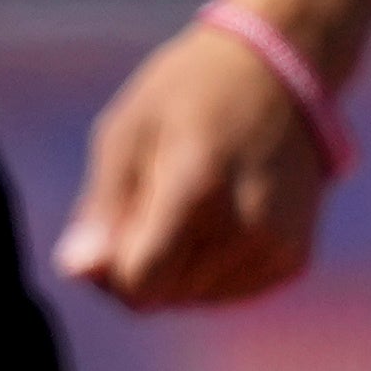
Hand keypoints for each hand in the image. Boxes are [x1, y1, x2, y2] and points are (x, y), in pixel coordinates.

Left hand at [53, 18, 335, 312]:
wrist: (282, 71)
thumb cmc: (189, 94)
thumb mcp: (126, 132)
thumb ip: (100, 208)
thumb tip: (76, 272)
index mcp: (198, 188)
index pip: (140, 283)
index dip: (110, 269)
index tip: (113, 226)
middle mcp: (246, 226)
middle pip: (163, 297)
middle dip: (140, 266)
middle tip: (147, 205)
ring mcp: (276, 246)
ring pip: (194, 299)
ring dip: (175, 268)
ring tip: (184, 206)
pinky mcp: (293, 258)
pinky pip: (227, 293)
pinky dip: (209, 269)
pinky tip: (214, 219)